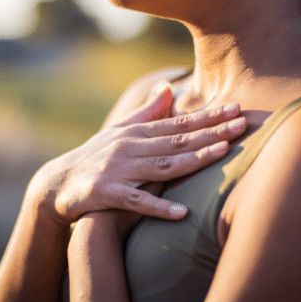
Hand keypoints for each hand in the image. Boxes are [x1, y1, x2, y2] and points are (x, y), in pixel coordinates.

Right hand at [29, 84, 245, 225]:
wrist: (57, 183)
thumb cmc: (94, 156)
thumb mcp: (119, 131)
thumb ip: (146, 112)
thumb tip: (168, 88)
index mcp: (136, 133)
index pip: (178, 124)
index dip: (208, 117)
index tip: (236, 109)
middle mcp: (130, 147)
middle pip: (177, 140)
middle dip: (212, 132)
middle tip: (243, 124)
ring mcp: (118, 170)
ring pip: (162, 165)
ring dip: (193, 160)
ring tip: (222, 154)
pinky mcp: (106, 193)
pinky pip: (136, 201)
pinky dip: (158, 207)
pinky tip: (182, 213)